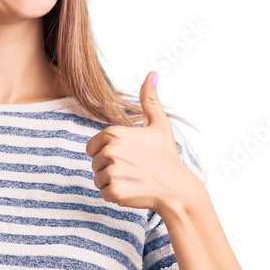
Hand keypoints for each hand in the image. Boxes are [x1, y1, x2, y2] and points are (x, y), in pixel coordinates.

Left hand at [84, 71, 199, 212]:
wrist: (176, 187)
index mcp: (113, 134)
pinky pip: (104, 194)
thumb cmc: (166, 156)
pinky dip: (116, 195)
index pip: (92, 147)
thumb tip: (152, 74)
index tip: (128, 155)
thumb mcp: (159, 124)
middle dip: (110, 168)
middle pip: (95, 164)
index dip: (107, 153)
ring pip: (98, 180)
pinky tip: (134, 190)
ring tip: (134, 179)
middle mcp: (110, 151)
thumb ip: (150, 100)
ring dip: (113, 182)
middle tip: (134, 168)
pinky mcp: (115, 191)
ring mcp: (112, 172)